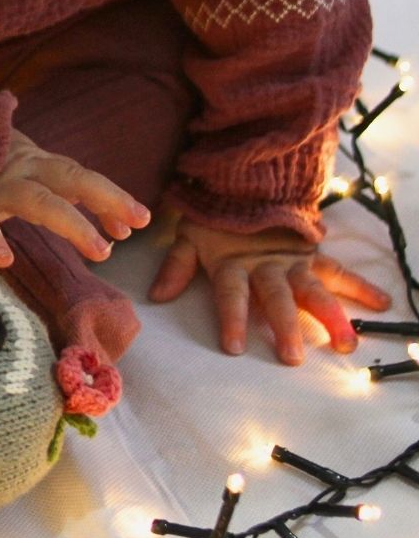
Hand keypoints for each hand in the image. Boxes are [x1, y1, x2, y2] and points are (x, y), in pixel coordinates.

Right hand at [0, 127, 151, 268]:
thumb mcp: (38, 180)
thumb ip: (78, 200)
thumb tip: (124, 231)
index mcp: (40, 165)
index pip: (82, 177)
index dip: (113, 196)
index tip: (143, 219)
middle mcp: (22, 170)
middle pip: (68, 178)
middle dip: (103, 199)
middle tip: (132, 229)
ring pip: (36, 199)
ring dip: (70, 222)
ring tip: (100, 251)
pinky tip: (3, 259)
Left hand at [148, 217, 392, 363]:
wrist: (244, 180)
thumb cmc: (215, 219)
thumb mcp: (189, 237)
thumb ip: (175, 266)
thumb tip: (156, 297)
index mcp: (231, 264)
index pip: (230, 294)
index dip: (231, 318)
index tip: (233, 347)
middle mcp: (263, 265)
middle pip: (274, 298)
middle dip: (283, 326)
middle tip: (292, 357)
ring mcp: (291, 261)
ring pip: (312, 290)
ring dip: (329, 316)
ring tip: (345, 344)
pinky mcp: (311, 255)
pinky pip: (338, 271)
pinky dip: (361, 286)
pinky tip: (381, 303)